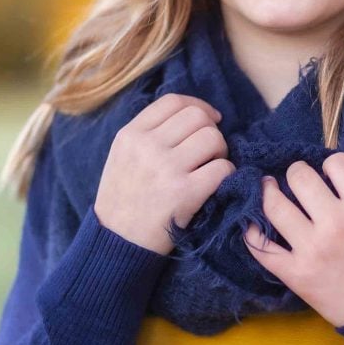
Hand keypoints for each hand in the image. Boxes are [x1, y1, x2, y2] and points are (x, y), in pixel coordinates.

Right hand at [94, 93, 235, 255]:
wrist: (116, 243)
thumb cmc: (123, 199)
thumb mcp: (123, 156)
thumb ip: (149, 133)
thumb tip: (195, 114)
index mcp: (130, 134)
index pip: (173, 101)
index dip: (199, 106)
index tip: (209, 119)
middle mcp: (147, 146)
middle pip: (198, 117)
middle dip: (211, 131)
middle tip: (208, 151)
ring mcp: (167, 169)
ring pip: (214, 138)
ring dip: (220, 152)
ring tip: (209, 167)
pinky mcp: (185, 193)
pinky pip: (223, 168)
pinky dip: (227, 175)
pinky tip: (214, 185)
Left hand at [242, 147, 343, 327]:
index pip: (335, 163)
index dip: (334, 165)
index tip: (334, 175)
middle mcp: (333, 224)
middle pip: (299, 177)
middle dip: (299, 173)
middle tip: (300, 180)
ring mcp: (310, 250)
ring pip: (273, 206)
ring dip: (269, 193)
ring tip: (270, 189)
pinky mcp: (295, 274)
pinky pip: (261, 247)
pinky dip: (252, 232)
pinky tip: (254, 222)